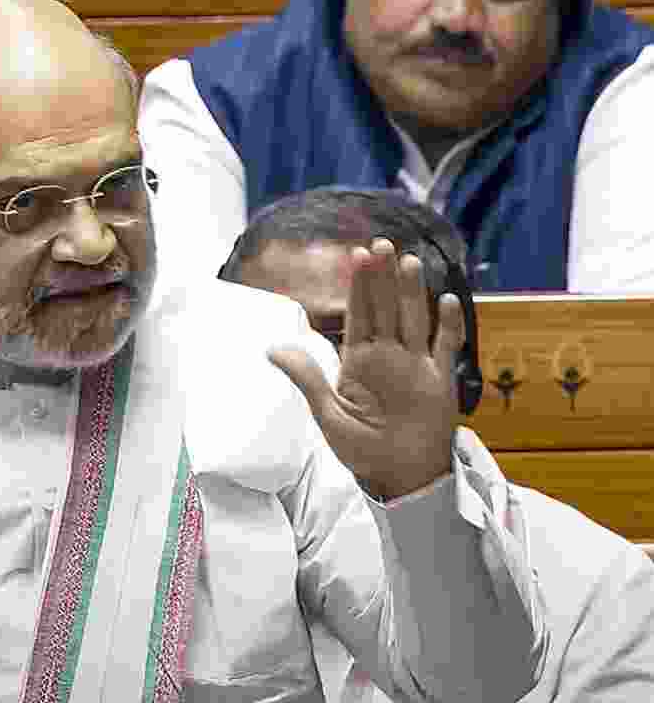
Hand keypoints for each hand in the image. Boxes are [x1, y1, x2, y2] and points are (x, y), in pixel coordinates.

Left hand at [269, 239, 463, 499]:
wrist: (400, 476)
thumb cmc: (362, 449)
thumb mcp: (328, 414)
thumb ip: (307, 378)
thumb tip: (272, 349)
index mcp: (360, 361)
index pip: (359, 314)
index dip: (358, 285)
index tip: (355, 255)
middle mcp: (389, 356)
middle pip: (386, 308)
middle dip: (382, 278)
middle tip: (379, 245)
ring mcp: (417, 366)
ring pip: (415, 319)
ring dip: (412, 292)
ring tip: (408, 261)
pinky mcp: (440, 381)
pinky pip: (447, 348)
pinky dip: (449, 326)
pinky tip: (448, 301)